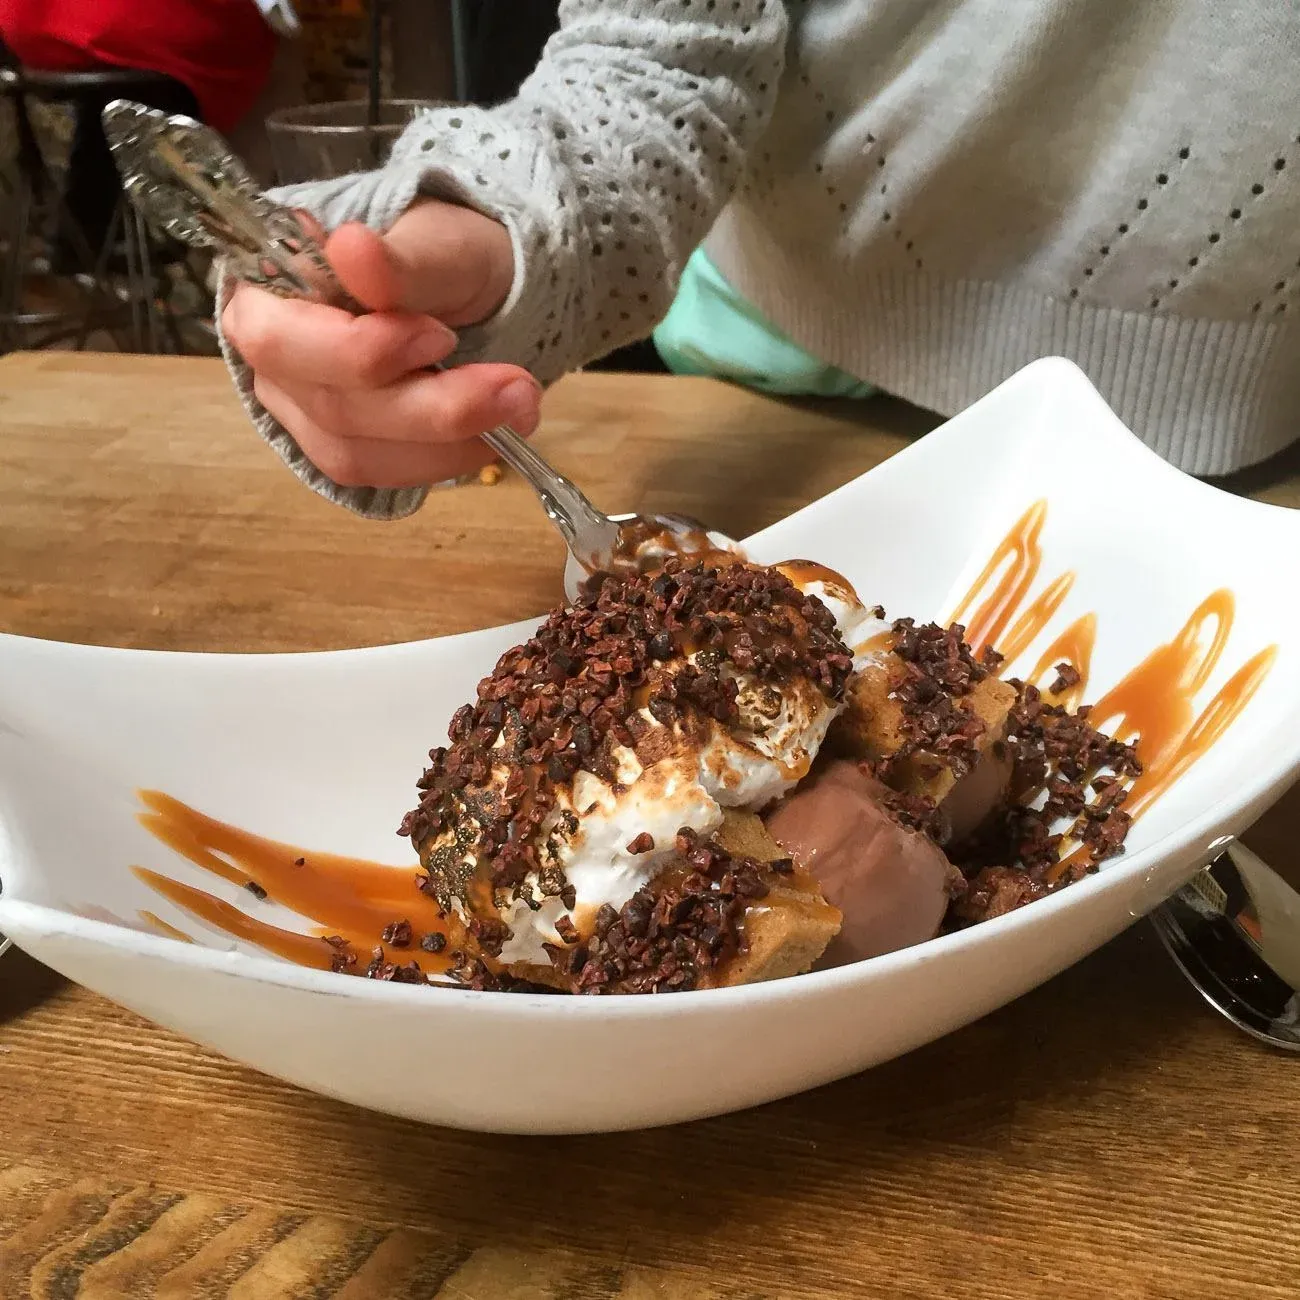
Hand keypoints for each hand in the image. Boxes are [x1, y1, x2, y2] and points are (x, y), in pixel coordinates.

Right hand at [222, 199, 539, 487]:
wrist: (472, 286)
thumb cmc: (441, 254)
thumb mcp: (437, 242)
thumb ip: (398, 260)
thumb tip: (351, 250)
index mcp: (264, 291)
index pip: (279, 340)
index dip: (359, 352)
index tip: (441, 336)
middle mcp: (274, 362)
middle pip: (331, 407)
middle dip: (430, 407)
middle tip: (516, 387)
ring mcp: (306, 414)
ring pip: (359, 455)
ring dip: (448, 443)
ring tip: (521, 407)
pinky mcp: (349, 449)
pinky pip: (389, 475)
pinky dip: (448, 460)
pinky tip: (496, 435)